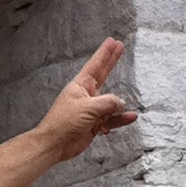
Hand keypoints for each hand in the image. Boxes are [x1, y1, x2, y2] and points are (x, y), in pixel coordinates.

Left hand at [0, 37, 135, 186]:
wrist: (55, 144)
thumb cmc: (64, 122)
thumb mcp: (88, 107)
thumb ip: (108, 103)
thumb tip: (121, 102)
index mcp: (80, 86)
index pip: (95, 65)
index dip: (104, 53)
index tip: (112, 42)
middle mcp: (86, 96)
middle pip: (103, 75)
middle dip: (112, 62)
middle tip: (120, 48)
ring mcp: (91, 110)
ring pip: (110, 103)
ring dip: (119, 105)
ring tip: (127, 104)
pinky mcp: (94, 124)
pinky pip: (111, 120)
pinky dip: (120, 119)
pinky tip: (130, 117)